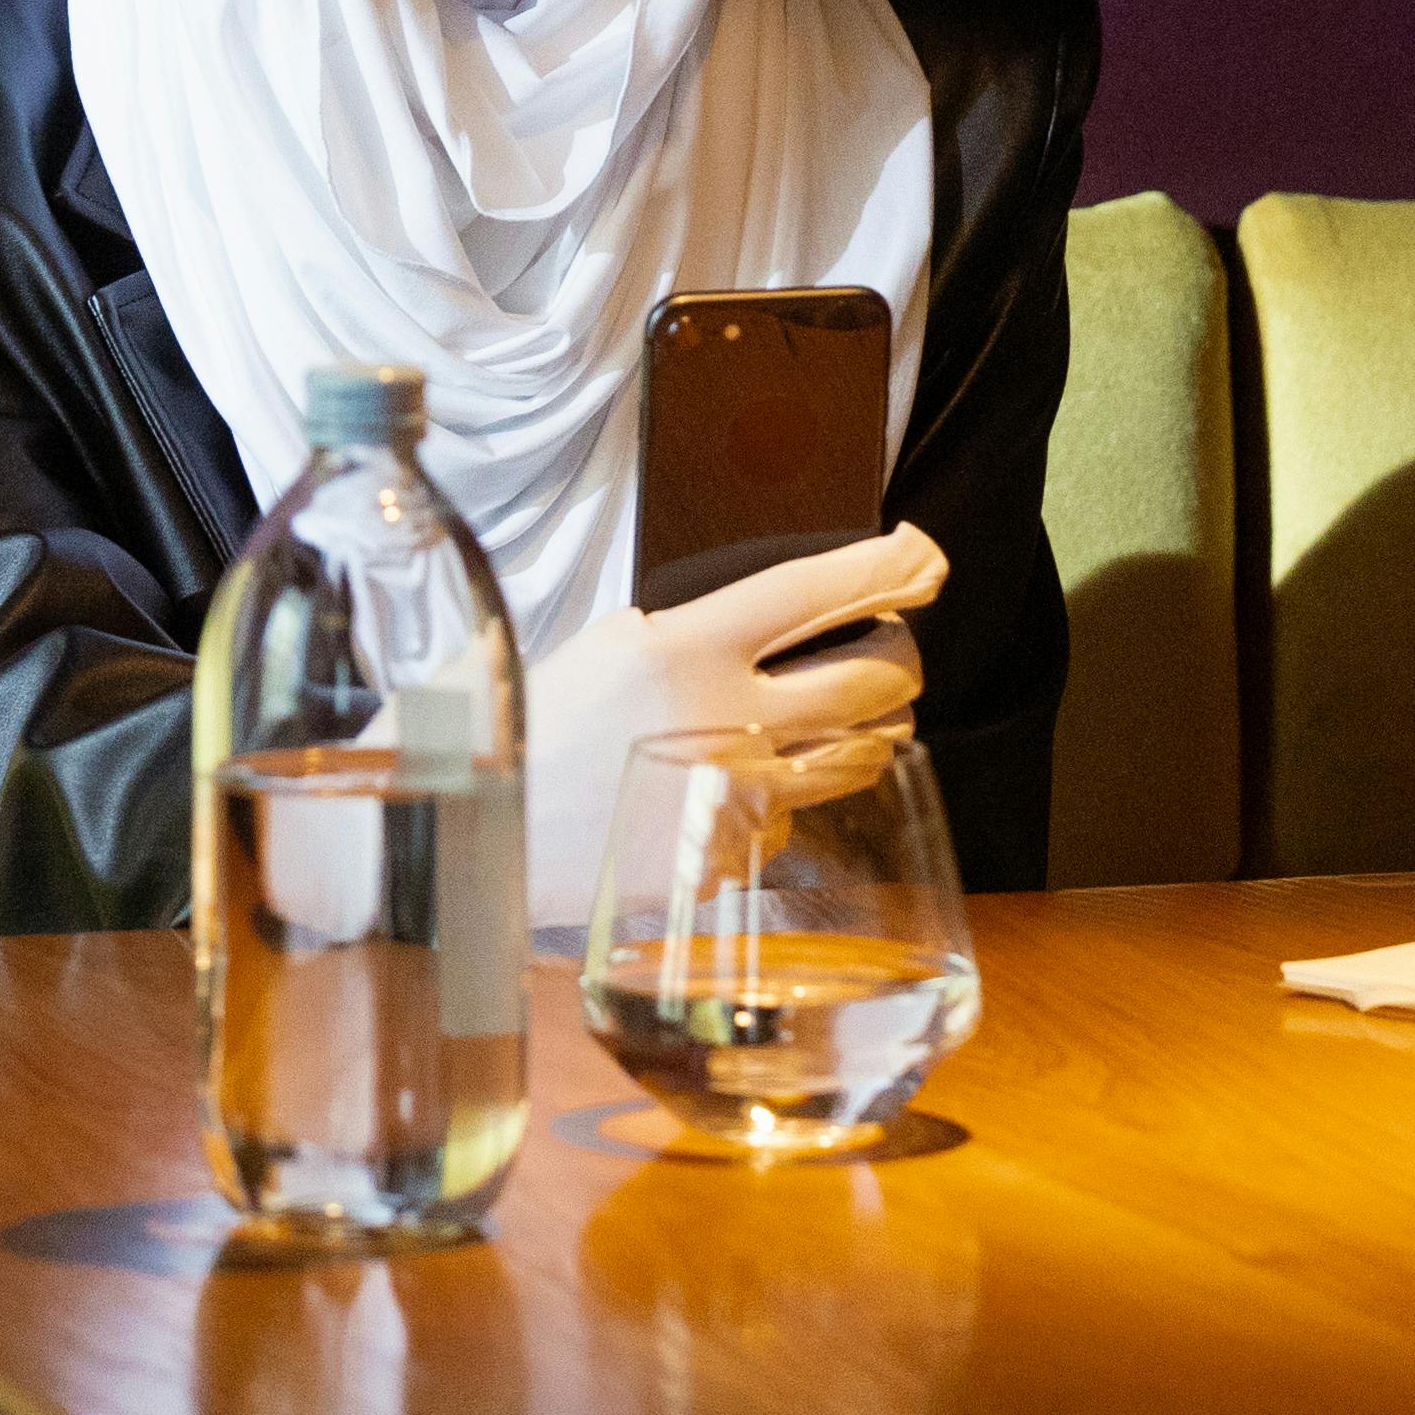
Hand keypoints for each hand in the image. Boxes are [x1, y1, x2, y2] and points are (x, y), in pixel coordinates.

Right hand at [523, 524, 946, 925]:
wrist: (490, 821)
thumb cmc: (544, 723)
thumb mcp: (615, 645)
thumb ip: (704, 630)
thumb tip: (802, 616)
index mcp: (687, 646)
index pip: (815, 590)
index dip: (888, 568)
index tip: (925, 556)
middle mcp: (726, 719)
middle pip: (874, 679)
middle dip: (902, 655)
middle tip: (891, 647)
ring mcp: (737, 797)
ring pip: (864, 754)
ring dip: (871, 728)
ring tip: (845, 715)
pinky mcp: (735, 859)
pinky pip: (798, 820)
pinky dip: (784, 801)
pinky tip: (737, 790)